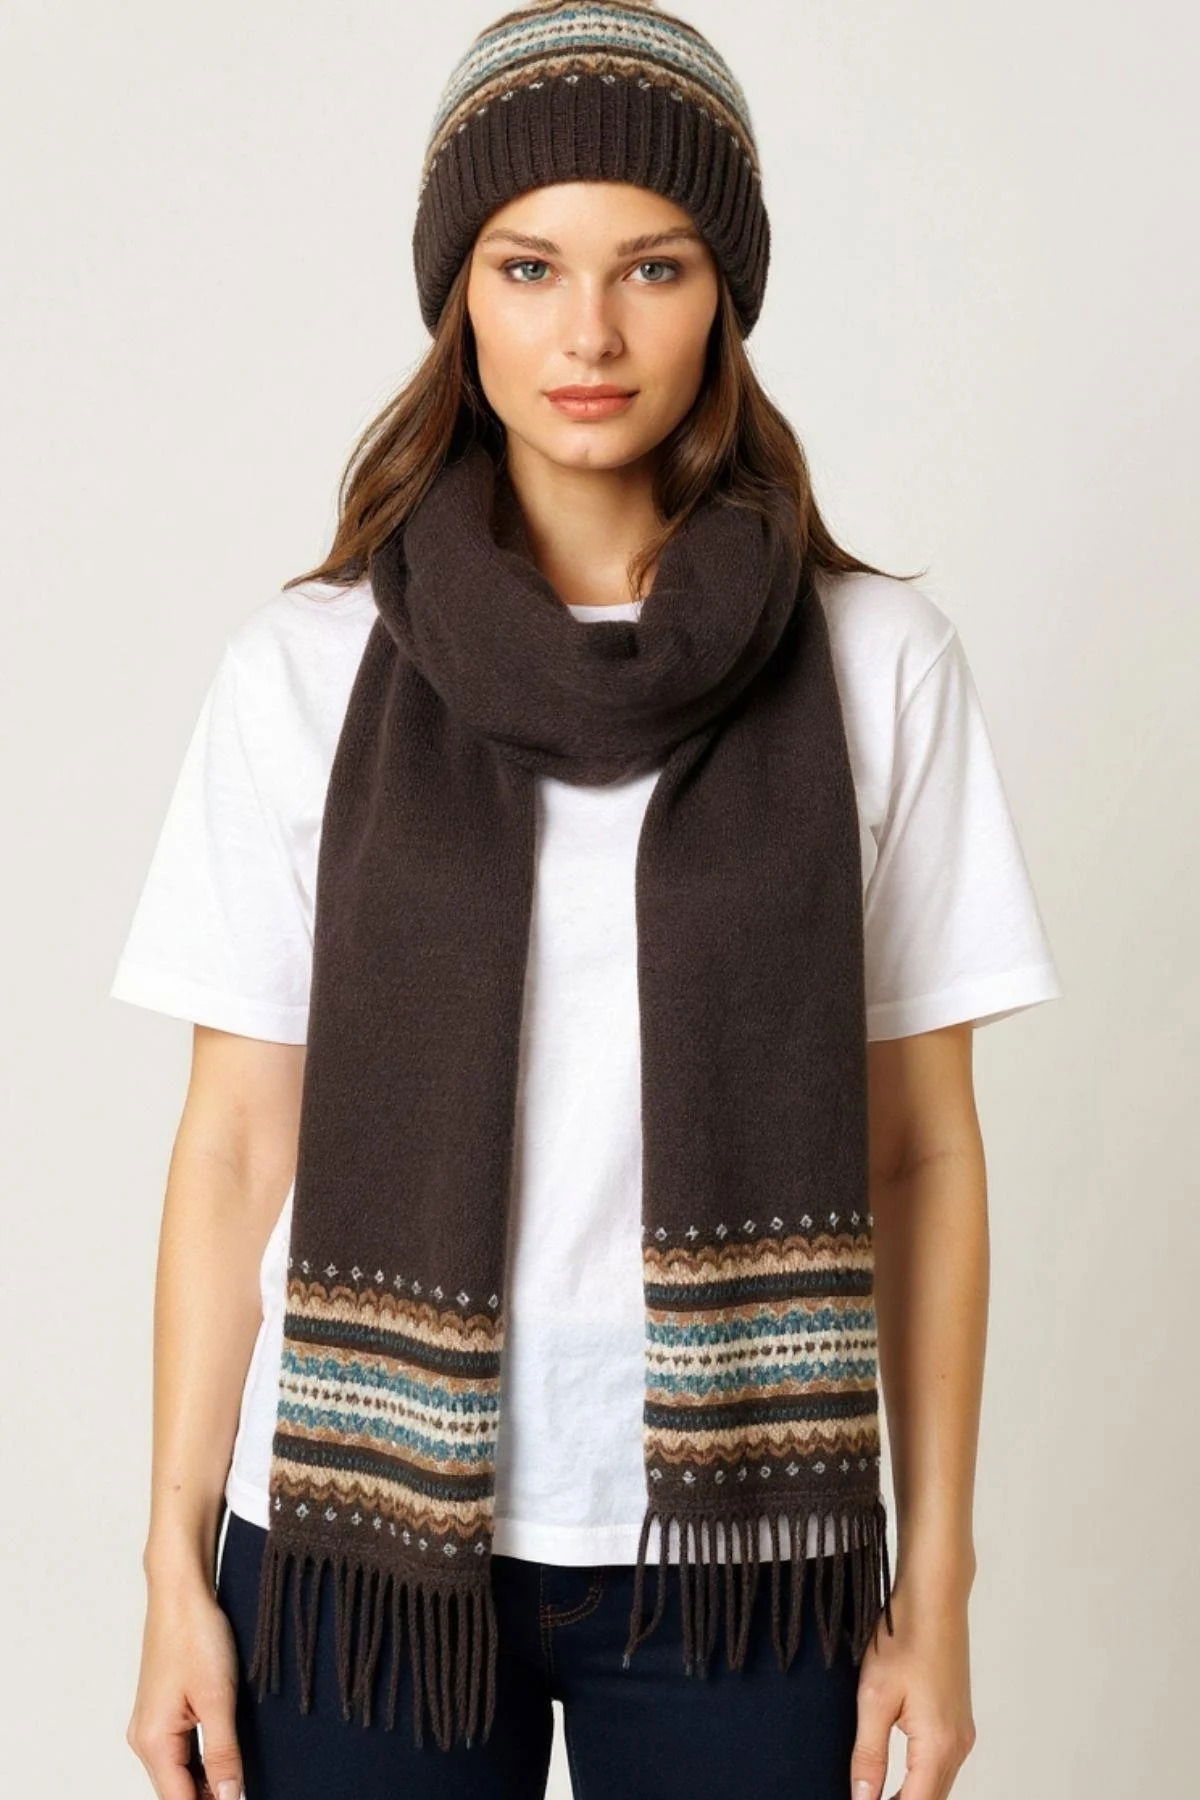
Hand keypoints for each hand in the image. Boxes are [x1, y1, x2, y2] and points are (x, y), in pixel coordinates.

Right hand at [126, 1573, 244, 1799]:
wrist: (181, 1592)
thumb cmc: (195, 1635)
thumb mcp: (218, 1699)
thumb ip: (223, 1754)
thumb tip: (230, 1799)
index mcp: (153, 1742)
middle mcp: (144, 1740)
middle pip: (176, 1791)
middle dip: (209, 1797)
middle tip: (245, 1792)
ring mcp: (151, 1725)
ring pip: (179, 1773)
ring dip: (207, 1782)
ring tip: (241, 1780)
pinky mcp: (161, 1712)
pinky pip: (179, 1752)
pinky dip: (202, 1762)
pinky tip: (227, 1758)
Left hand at [849, 1577, 976, 1799]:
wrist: (935, 1597)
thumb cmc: (904, 1638)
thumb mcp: (874, 1698)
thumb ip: (869, 1755)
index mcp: (938, 1745)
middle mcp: (958, 1745)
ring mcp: (962, 1732)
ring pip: (937, 1785)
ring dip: (909, 1796)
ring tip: (874, 1796)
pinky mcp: (958, 1720)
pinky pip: (941, 1764)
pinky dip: (919, 1778)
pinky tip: (895, 1775)